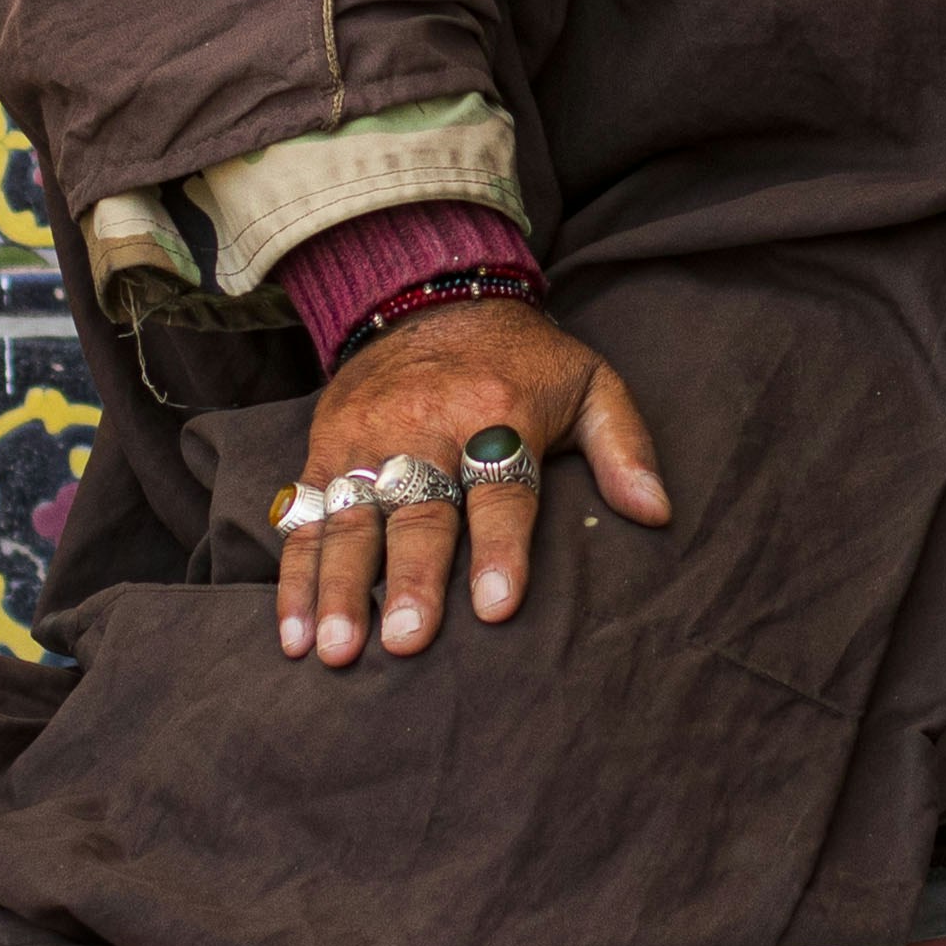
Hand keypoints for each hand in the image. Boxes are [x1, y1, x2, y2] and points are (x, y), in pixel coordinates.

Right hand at [280, 292, 668, 668]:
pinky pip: (306, 516)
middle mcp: (426, 425)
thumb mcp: (590, 383)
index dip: (501, 547)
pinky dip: (295, 577)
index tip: (498, 607)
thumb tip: (656, 513)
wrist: (430, 295)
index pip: (502, 488)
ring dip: (339, 589)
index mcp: (498, 412)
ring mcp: (368, 438)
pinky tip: (290, 632)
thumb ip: (623, 447)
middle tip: (407, 642)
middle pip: (419, 510)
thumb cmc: (523, 360)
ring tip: (335, 650)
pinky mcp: (325, 447)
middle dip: (411, 579)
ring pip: (351, 519)